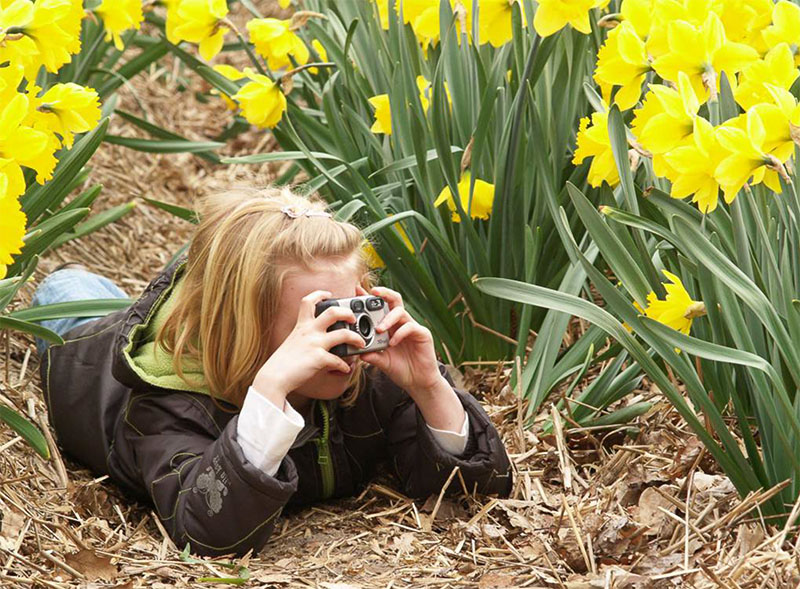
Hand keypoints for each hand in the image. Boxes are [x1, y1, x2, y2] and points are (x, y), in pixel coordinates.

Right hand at [252, 290, 364, 405]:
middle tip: (353, 319)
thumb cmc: (283, 361)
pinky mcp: (319, 358)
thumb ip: (305, 335)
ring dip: (356, 338)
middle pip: (333, 312)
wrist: (274, 376)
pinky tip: (346, 369)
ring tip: (361, 343)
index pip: (309, 301)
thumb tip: (319, 338)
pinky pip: (339, 360)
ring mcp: (315, 343)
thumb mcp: (293, 341)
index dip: (320, 294)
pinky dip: (345, 365)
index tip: (329, 294)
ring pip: (344, 334)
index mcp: (302, 325)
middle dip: (348, 313)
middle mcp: (309, 331)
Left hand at [358, 285, 444, 397]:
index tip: (358, 291)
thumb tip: (356, 350)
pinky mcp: (422, 334)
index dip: (370, 298)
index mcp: (390, 327)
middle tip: (373, 292)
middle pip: (395, 299)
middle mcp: (401, 323)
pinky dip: (399, 333)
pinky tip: (392, 343)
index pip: (381, 307)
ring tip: (379, 329)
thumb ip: (371, 355)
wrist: (418, 382)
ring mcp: (412, 327)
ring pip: (401, 312)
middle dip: (384, 293)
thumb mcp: (381, 362)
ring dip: (388, 319)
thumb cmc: (401, 370)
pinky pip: (410, 327)